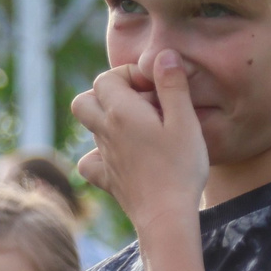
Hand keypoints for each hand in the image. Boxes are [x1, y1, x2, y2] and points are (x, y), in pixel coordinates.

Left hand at [70, 48, 207, 232]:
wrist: (166, 217)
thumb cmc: (181, 167)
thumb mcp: (185, 121)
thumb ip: (172, 85)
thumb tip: (162, 54)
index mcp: (121, 112)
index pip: (106, 77)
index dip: (129, 75)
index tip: (155, 88)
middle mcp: (106, 132)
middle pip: (85, 100)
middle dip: (109, 93)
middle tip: (141, 103)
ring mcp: (103, 157)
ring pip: (89, 128)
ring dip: (107, 120)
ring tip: (138, 127)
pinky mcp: (107, 179)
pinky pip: (89, 162)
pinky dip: (99, 155)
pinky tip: (121, 156)